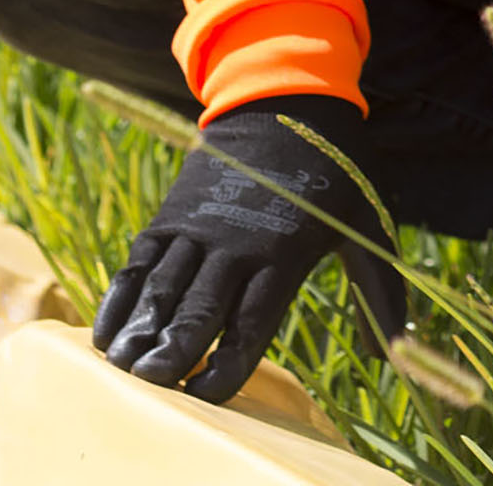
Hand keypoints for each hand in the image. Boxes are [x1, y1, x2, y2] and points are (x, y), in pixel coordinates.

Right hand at [92, 95, 403, 399]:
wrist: (283, 96)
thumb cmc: (332, 170)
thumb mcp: (368, 221)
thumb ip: (380, 291)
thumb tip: (388, 356)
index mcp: (282, 250)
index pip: (251, 319)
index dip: (228, 361)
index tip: (207, 396)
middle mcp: (234, 241)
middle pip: (198, 305)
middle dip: (172, 349)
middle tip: (150, 387)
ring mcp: (197, 224)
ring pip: (162, 284)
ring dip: (140, 328)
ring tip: (120, 371)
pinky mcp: (172, 211)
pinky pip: (139, 259)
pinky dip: (119, 296)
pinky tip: (104, 335)